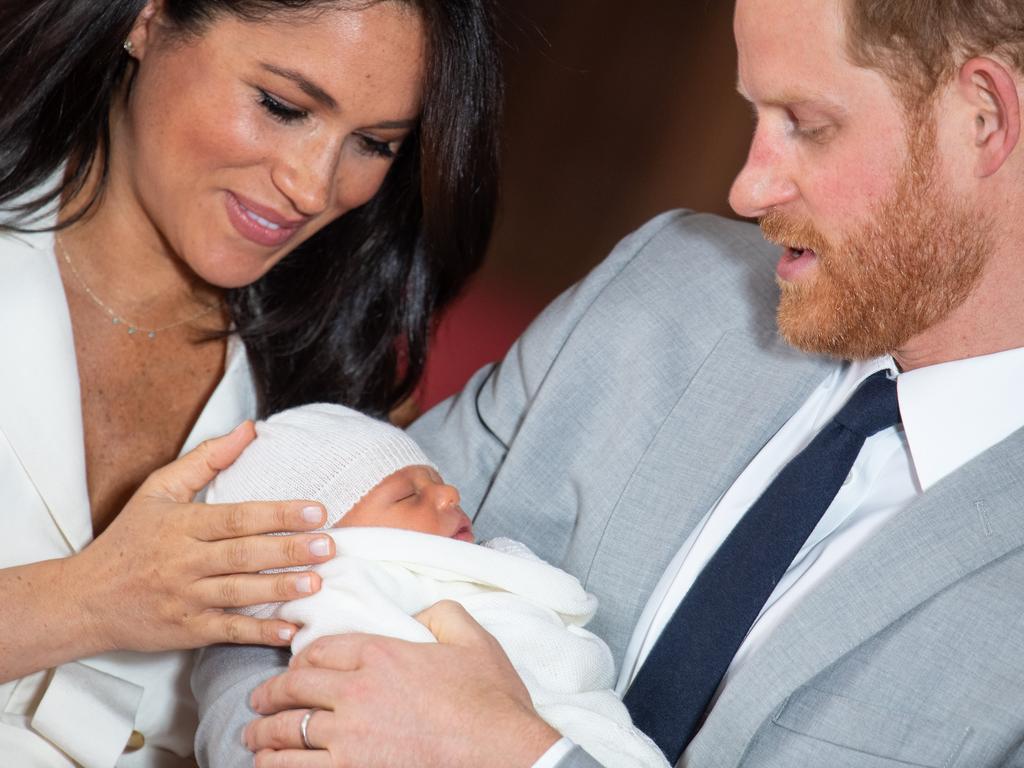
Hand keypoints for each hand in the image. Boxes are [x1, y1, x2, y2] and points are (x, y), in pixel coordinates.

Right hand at [67, 421, 336, 652]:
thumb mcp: (159, 490)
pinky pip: (226, 631)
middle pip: (243, 554)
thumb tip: (250, 428)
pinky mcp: (185, 630)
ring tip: (316, 582)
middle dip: (288, 550)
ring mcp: (184, 598)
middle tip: (328, 545)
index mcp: (182, 525)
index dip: (279, 514)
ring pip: (238, 593)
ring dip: (279, 589)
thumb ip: (206, 459)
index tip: (317, 511)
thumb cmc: (129, 540)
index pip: (237, 517)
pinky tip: (288, 630)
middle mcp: (183, 561)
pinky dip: (257, 633)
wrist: (84, 599)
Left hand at [244, 600, 561, 767]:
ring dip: (263, 735)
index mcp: (382, 654)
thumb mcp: (473, 640)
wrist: (504, 755)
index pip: (321, 649)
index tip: (295, 667)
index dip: (301, 657)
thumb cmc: (492, 702)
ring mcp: (350, 740)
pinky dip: (277, 767)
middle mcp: (357, 694)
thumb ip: (442, 613)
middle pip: (294, 689)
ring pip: (286, 734)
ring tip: (254, 738)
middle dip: (269, 695)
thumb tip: (421, 611)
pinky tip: (270, 765)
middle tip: (258, 702)